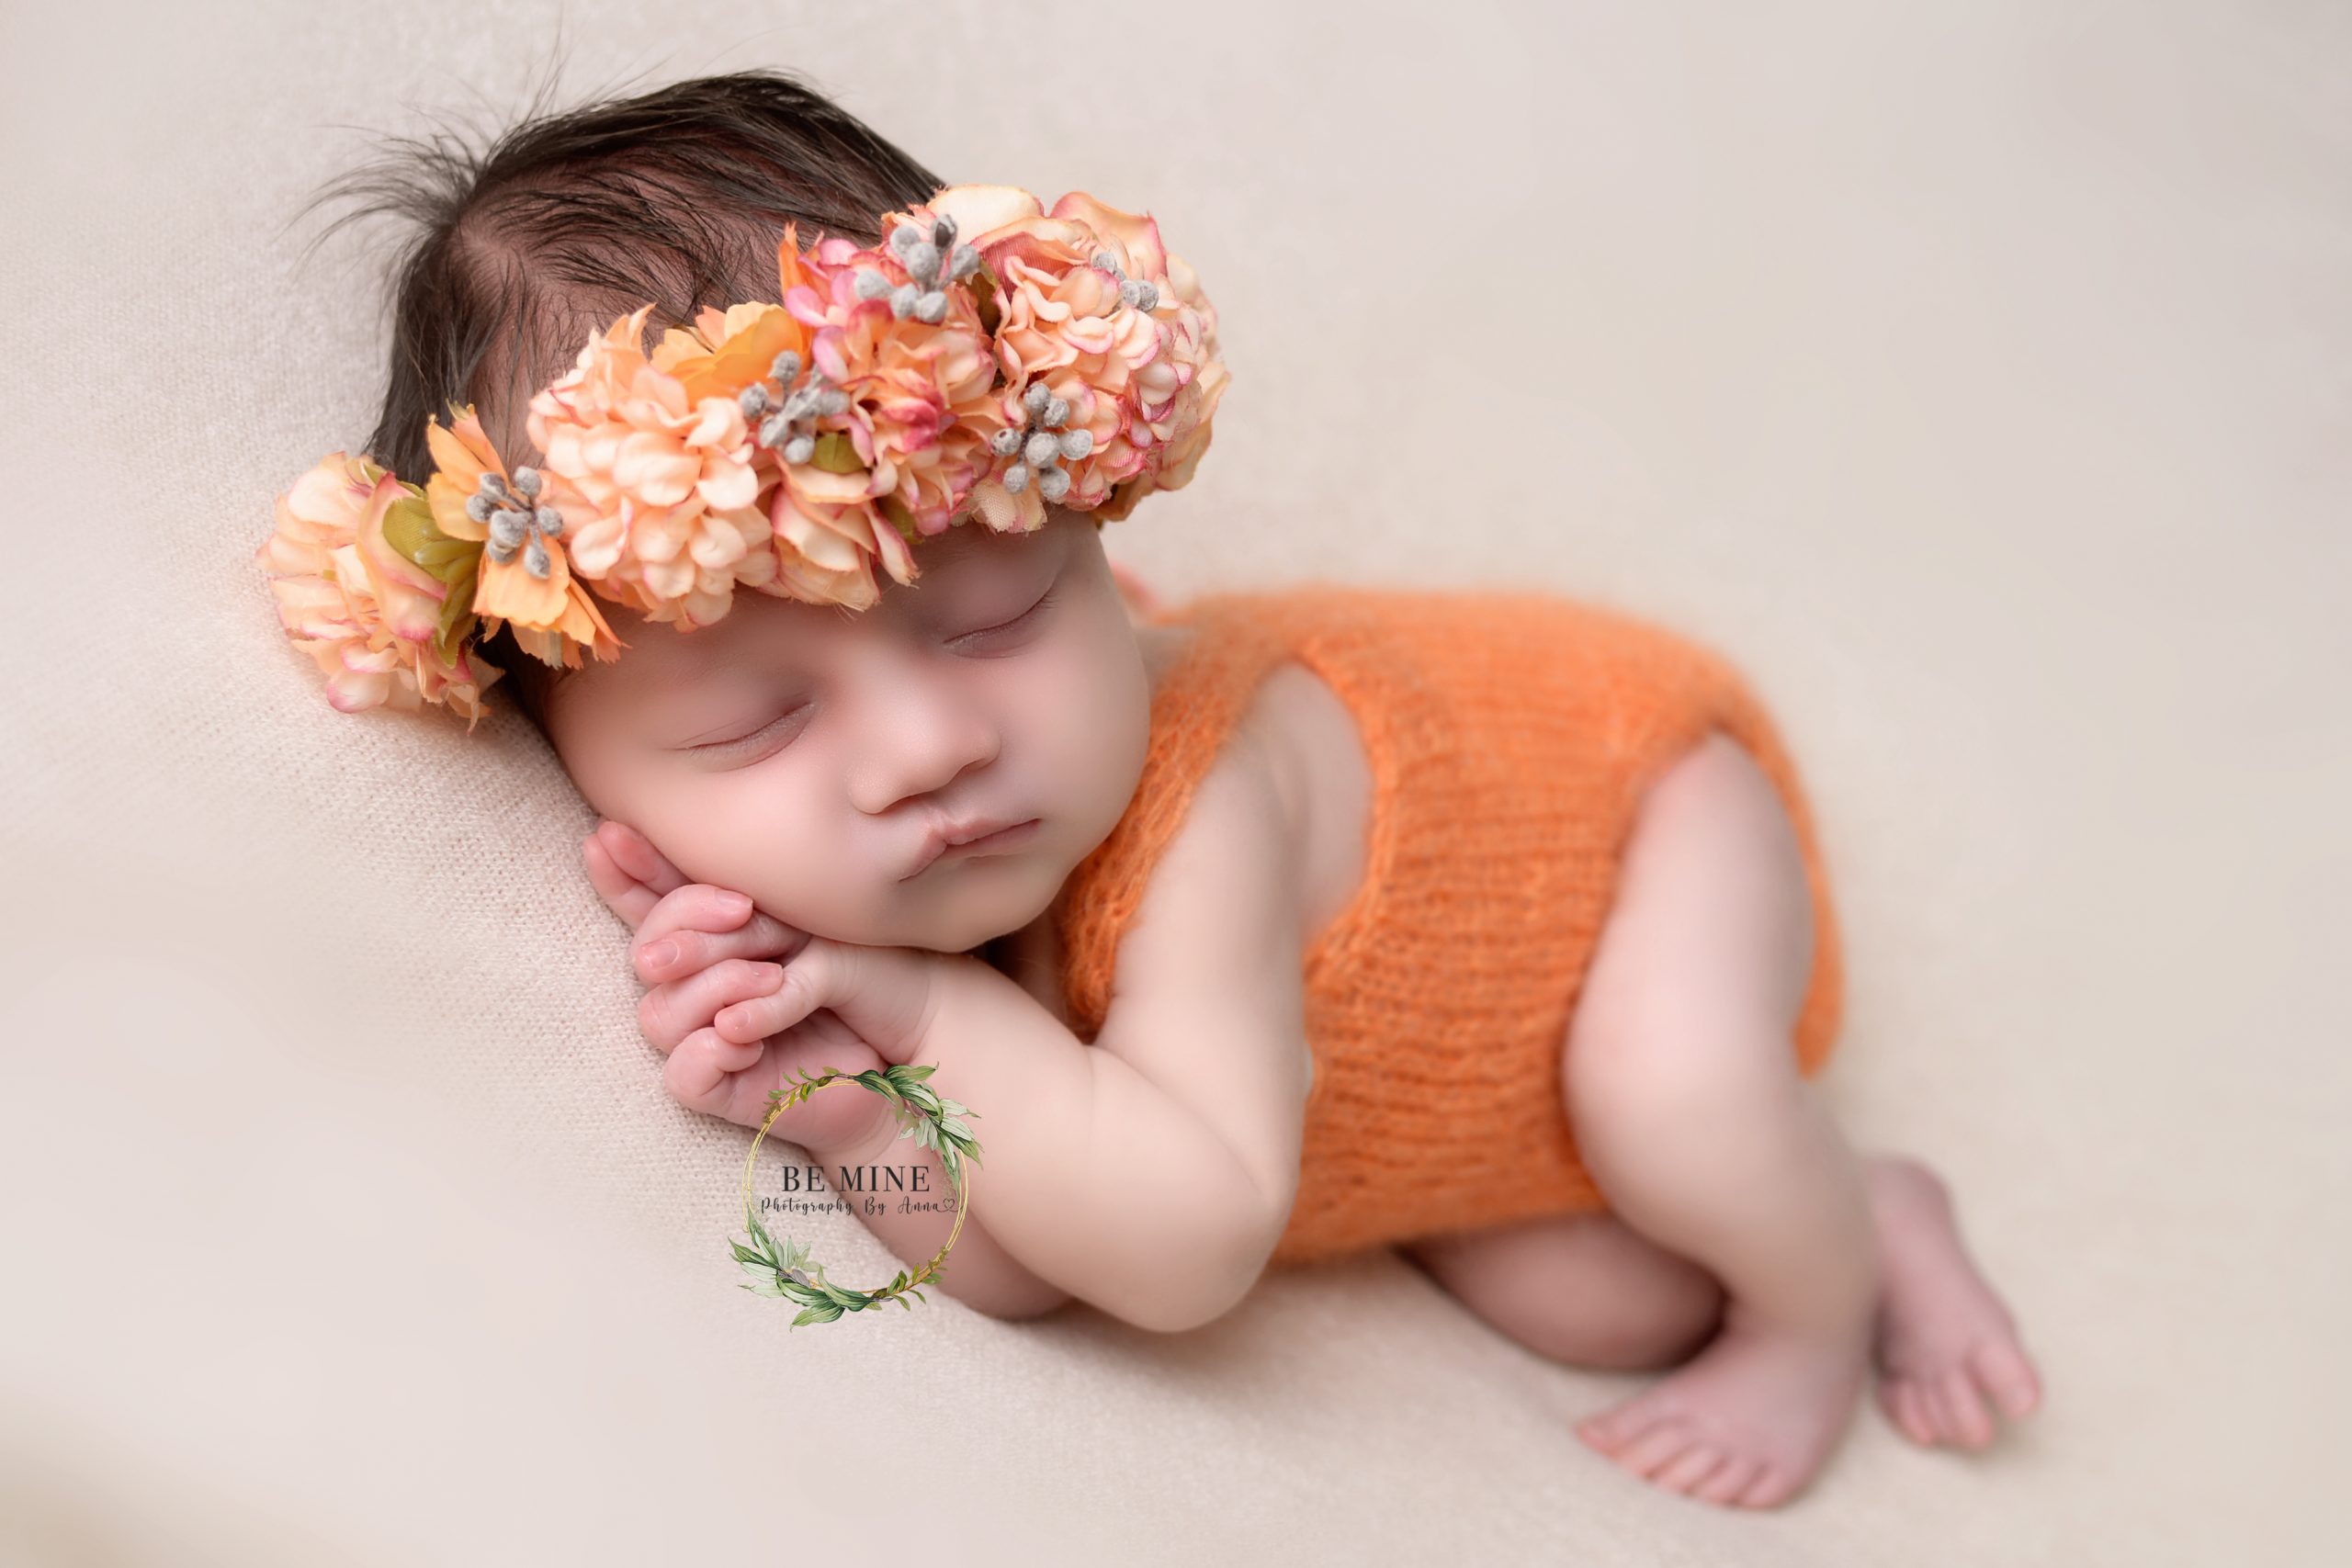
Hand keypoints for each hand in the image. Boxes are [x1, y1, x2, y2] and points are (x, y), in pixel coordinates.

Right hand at [582, 819, 953, 1147]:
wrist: (910, 1046)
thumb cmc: (865, 974)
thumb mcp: (812, 919)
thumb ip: (754, 901)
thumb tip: (713, 880)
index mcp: (713, 941)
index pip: (649, 908)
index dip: (624, 875)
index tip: (609, 834)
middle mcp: (698, 990)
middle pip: (646, 953)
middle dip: (686, 921)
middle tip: (745, 910)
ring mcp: (706, 1041)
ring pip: (658, 1012)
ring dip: (714, 984)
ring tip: (774, 977)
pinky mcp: (723, 1093)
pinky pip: (683, 1075)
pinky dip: (709, 1050)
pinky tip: (747, 1039)